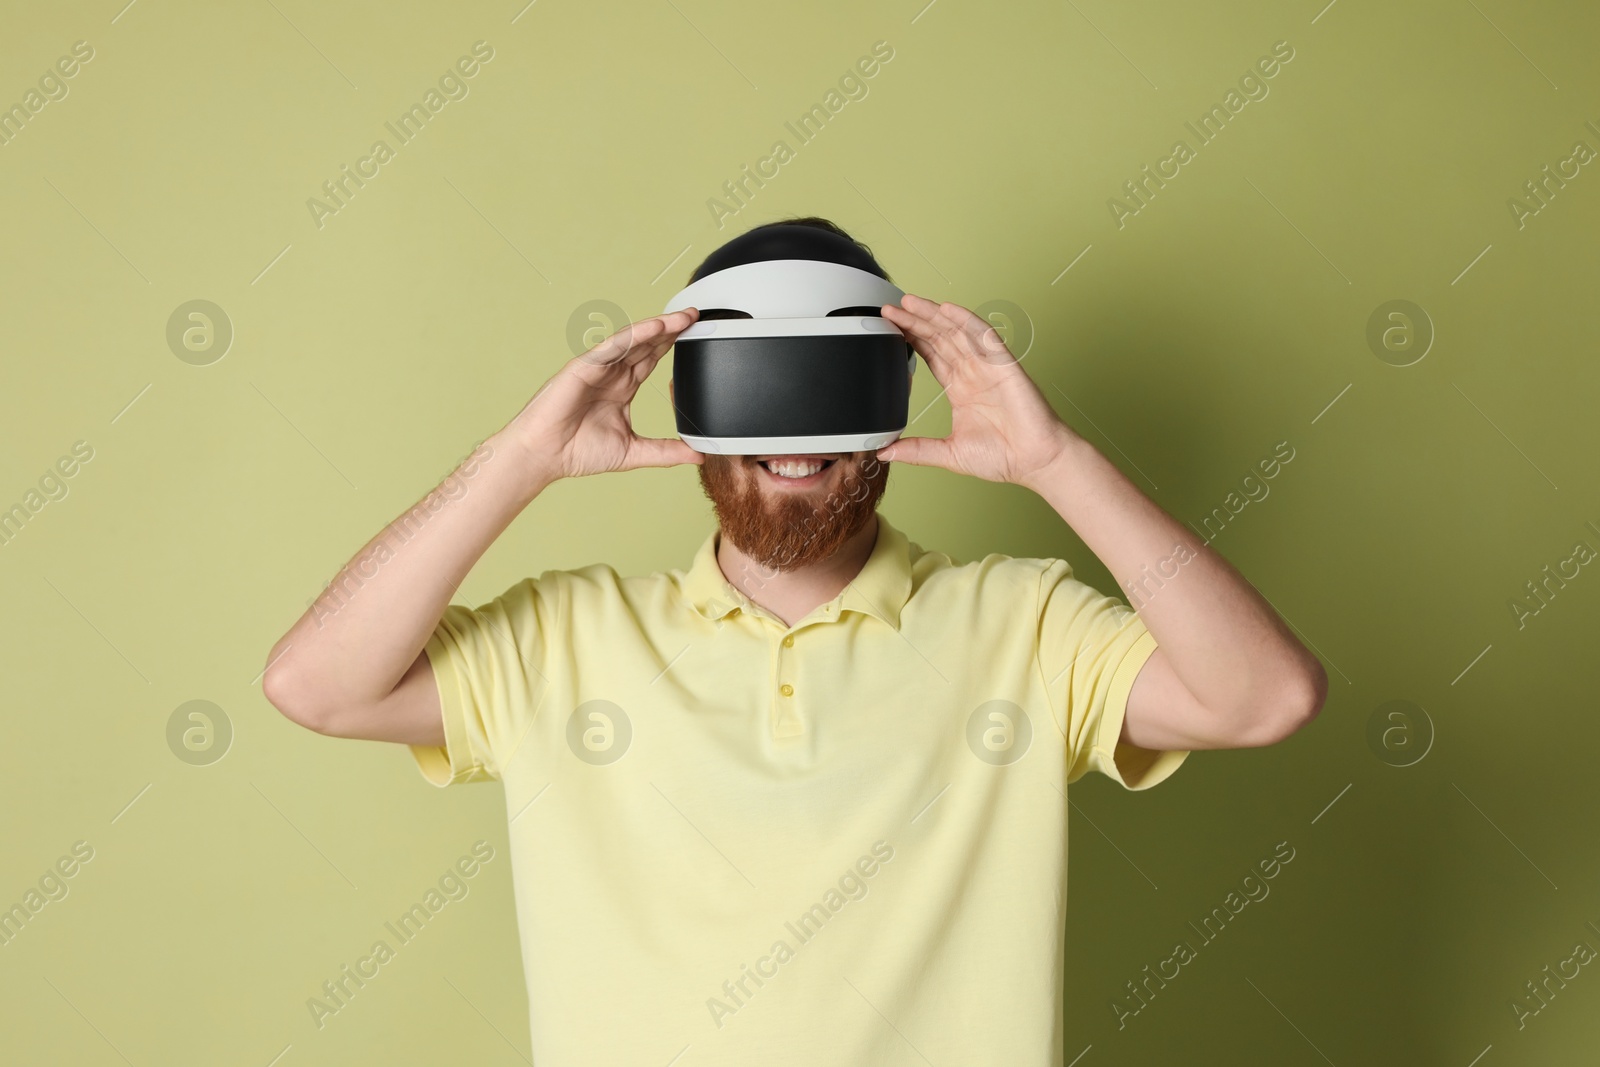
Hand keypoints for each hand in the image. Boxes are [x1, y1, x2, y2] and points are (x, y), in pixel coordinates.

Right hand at [502, 309, 702, 480]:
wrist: (545, 456)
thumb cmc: (577, 451)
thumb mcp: (633, 452)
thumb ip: (665, 451)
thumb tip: (698, 454)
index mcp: (622, 387)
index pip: (652, 359)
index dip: (673, 344)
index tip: (697, 333)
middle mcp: (611, 373)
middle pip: (647, 344)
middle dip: (672, 329)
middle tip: (695, 315)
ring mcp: (597, 367)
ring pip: (632, 340)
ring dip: (658, 327)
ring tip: (682, 317)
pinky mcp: (583, 367)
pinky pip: (612, 346)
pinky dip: (634, 335)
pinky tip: (655, 327)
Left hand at [876, 295, 1076, 486]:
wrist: (1036, 462)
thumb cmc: (1004, 456)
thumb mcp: (949, 453)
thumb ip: (917, 451)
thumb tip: (885, 452)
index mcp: (960, 389)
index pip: (931, 355)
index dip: (911, 339)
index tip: (890, 327)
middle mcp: (973, 373)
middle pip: (939, 338)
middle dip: (915, 321)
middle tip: (891, 308)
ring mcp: (988, 367)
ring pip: (956, 332)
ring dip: (933, 315)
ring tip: (909, 302)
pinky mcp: (1004, 366)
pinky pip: (984, 337)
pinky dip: (966, 321)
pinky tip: (948, 310)